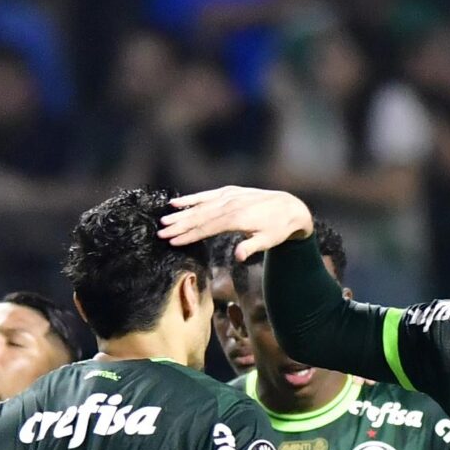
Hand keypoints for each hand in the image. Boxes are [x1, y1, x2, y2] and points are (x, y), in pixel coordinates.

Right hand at [158, 186, 314, 259]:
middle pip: (200, 216)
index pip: (208, 228)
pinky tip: (176, 202)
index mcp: (238, 218)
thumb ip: (252, 247)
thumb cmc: (278, 229)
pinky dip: (191, 199)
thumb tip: (239, 257)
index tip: (173, 241)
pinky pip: (207, 195)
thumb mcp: (268, 241)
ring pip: (200, 206)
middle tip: (161, 233)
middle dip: (179, 225)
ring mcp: (228, 196)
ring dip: (181, 213)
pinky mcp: (229, 192)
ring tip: (164, 220)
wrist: (289, 207)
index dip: (189, 235)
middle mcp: (230, 205)